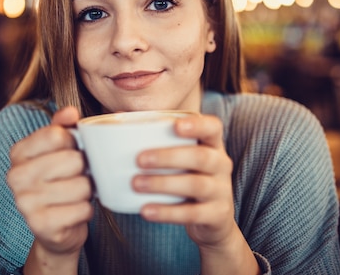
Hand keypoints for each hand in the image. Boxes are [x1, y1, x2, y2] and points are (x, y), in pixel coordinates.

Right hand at [7, 106, 92, 258]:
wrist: (55, 228)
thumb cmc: (60, 181)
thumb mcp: (59, 150)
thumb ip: (63, 126)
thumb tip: (70, 112)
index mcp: (18, 152)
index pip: (58, 134)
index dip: (75, 143)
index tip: (71, 153)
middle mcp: (16, 176)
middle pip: (73, 160)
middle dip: (84, 170)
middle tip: (77, 177)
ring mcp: (25, 202)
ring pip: (81, 186)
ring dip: (87, 191)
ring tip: (76, 194)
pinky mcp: (41, 225)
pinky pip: (82, 209)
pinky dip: (86, 211)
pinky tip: (75, 212)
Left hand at [132, 113, 235, 248]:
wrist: (213, 221)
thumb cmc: (188, 178)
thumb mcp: (182, 159)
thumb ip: (160, 141)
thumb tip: (118, 118)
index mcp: (213, 145)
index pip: (213, 128)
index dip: (197, 125)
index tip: (175, 126)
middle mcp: (221, 165)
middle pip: (201, 157)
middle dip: (168, 157)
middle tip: (139, 160)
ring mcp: (221, 191)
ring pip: (196, 185)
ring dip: (163, 183)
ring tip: (136, 184)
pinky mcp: (216, 215)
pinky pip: (192, 213)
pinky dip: (167, 212)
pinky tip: (146, 210)